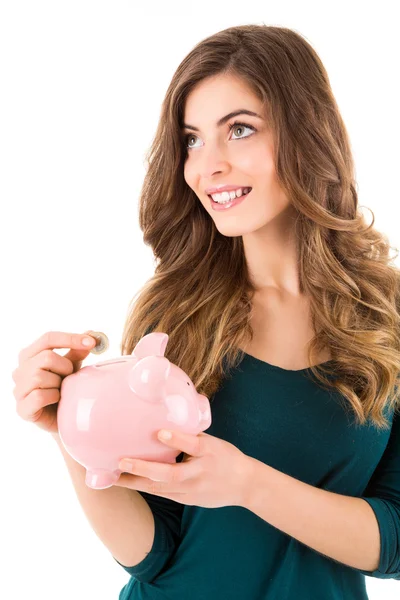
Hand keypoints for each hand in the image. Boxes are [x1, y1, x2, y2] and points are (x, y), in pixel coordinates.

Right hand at [12, 331, 96, 433]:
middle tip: (70, 377)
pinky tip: (57, 400)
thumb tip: (91, 334)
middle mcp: (20, 370)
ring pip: (40, 376)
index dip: (71, 338)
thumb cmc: (65, 388)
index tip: (92, 342)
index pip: (48, 338)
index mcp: (30, 355)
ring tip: (62, 390)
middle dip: (65, 366)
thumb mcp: (72, 367)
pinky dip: (53, 397)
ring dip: (58, 383)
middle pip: (46, 357)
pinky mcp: (22, 409)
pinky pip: (38, 396)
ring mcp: (18, 390)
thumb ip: (77, 351)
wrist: (65, 419)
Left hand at [114, 429, 252, 508]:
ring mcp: (191, 490)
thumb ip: (191, 435)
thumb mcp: (214, 443)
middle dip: (143, 468)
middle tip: (121, 461)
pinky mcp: (186, 500)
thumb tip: (167, 419)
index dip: (177, 439)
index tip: (160, 433)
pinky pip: (161, 493)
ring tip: (113, 476)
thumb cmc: (227, 458)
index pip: (193, 445)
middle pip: (169, 474)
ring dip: (136, 482)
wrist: (245, 486)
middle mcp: (199, 474)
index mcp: (209, 453)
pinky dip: (144, 487)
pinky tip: (128, 482)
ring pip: (160, 488)